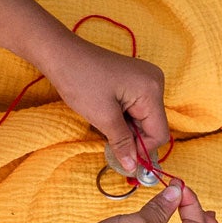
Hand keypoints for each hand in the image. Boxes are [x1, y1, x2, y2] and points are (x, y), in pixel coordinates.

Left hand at [48, 36, 171, 176]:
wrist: (62, 54)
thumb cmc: (80, 81)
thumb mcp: (103, 118)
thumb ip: (122, 144)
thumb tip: (132, 168)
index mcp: (152, 90)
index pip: (160, 133)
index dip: (142, 150)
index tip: (122, 156)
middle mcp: (155, 82)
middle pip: (152, 127)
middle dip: (132, 138)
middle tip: (108, 139)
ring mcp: (146, 80)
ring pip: (143, 120)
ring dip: (125, 129)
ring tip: (104, 122)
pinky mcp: (135, 81)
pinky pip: (136, 109)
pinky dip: (123, 118)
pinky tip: (107, 113)